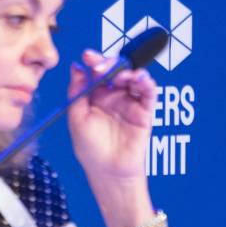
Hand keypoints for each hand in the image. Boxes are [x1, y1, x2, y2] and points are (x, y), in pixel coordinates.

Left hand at [67, 48, 157, 186]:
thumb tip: (76, 67)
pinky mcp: (145, 111)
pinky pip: (149, 92)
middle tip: (103, 66)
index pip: (96, 71)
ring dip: (128, 71)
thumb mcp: (76, 117)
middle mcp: (113, 95)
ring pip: (133, 78)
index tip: (88, 56)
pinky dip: (146, 82)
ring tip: (121, 75)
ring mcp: (130, 102)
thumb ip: (77, 92)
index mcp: (95, 95)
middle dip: (110, 63)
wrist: (107, 170)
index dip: (93, 61)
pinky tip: (139, 79)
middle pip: (116, 70)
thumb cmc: (89, 147)